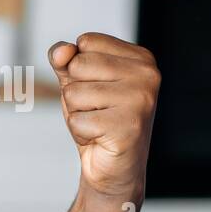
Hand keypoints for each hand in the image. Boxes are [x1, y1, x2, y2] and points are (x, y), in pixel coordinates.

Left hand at [48, 33, 159, 200]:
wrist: (115, 169)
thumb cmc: (98, 120)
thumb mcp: (77, 81)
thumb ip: (65, 59)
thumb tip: (62, 51)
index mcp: (141, 58)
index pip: (86, 42)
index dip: (79, 68)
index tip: (99, 90)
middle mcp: (147, 75)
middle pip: (79, 65)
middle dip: (76, 92)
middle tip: (98, 111)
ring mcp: (141, 101)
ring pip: (74, 93)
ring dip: (78, 114)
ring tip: (99, 125)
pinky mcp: (129, 127)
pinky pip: (77, 120)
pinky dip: (81, 133)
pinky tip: (101, 139)